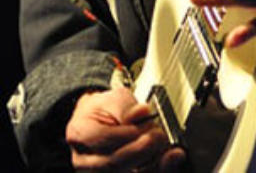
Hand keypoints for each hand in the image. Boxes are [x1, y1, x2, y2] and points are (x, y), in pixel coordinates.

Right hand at [66, 87, 186, 170]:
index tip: (146, 123)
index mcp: (79, 133)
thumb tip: (141, 113)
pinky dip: (154, 169)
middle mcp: (84, 160)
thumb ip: (126, 106)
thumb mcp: (113, 98)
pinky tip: (167, 161)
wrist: (98, 121)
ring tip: (167, 150)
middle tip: (159, 135)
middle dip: (140, 150)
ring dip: (150, 164)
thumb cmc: (104, 110)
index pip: (101, 138)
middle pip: (112, 164)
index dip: (126, 133)